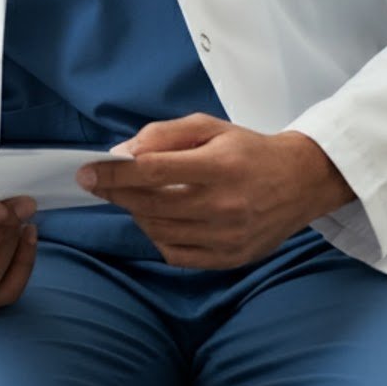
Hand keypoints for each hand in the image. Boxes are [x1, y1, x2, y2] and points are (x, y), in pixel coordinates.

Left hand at [78, 113, 354, 268]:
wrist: (300, 182)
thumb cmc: (247, 149)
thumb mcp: (207, 126)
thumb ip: (163, 135)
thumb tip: (122, 153)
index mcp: (219, 167)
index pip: (153, 172)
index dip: (114, 173)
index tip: (86, 171)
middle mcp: (225, 206)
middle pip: (151, 204)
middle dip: (115, 193)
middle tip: (94, 182)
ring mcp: (228, 237)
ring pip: (160, 231)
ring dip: (135, 213)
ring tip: (130, 197)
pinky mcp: (231, 258)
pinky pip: (177, 254)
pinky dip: (157, 237)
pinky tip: (156, 219)